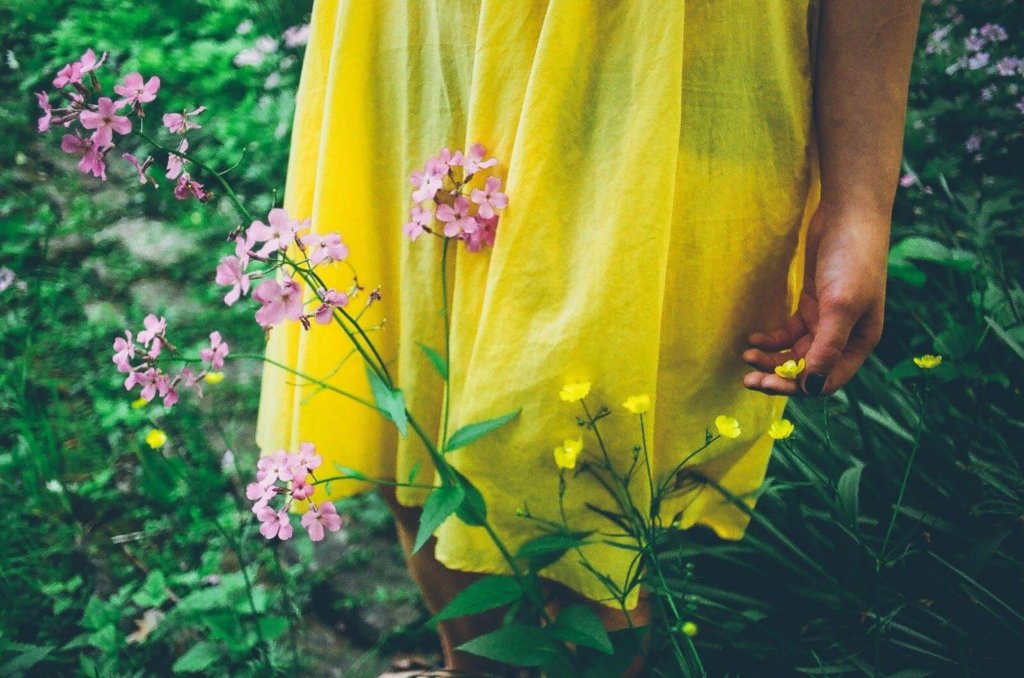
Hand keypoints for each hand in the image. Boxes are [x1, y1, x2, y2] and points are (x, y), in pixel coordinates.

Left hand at [742, 206, 888, 396]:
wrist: (847, 214)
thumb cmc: (852, 258)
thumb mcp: (840, 306)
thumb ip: (826, 347)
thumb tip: (810, 386)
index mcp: (859, 343)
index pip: (825, 380)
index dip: (795, 387)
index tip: (765, 383)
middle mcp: (845, 336)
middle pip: (807, 369)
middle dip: (777, 375)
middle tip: (747, 378)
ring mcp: (827, 320)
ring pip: (795, 352)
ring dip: (772, 358)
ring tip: (746, 354)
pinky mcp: (812, 304)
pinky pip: (789, 332)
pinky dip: (772, 339)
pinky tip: (754, 338)